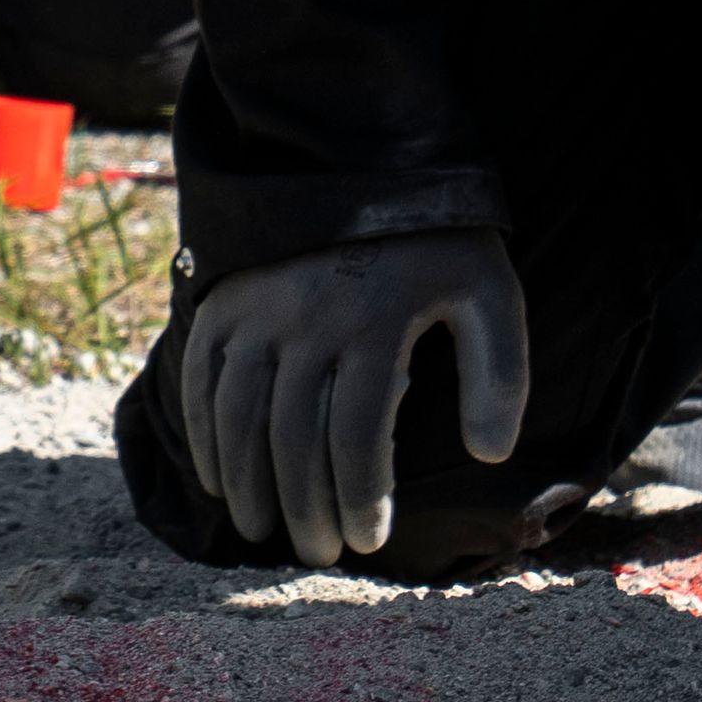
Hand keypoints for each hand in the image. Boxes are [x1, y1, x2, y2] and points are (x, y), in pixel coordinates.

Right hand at [171, 236, 529, 567]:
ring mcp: (255, 310)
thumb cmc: (438, 234)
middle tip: (319, 553)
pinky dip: (205, 436)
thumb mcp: (488, 290)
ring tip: (263, 530)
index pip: (357, 437)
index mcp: (372, 325)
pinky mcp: (224, 300)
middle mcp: (304, 322)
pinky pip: (201, 380)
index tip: (368, 541)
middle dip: (304, 508)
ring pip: (239, 417)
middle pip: (294, 439)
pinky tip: (221, 479)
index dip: (360, 498)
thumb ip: (499, 372)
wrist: (362, 148)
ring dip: (249, 483)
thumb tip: (491, 453)